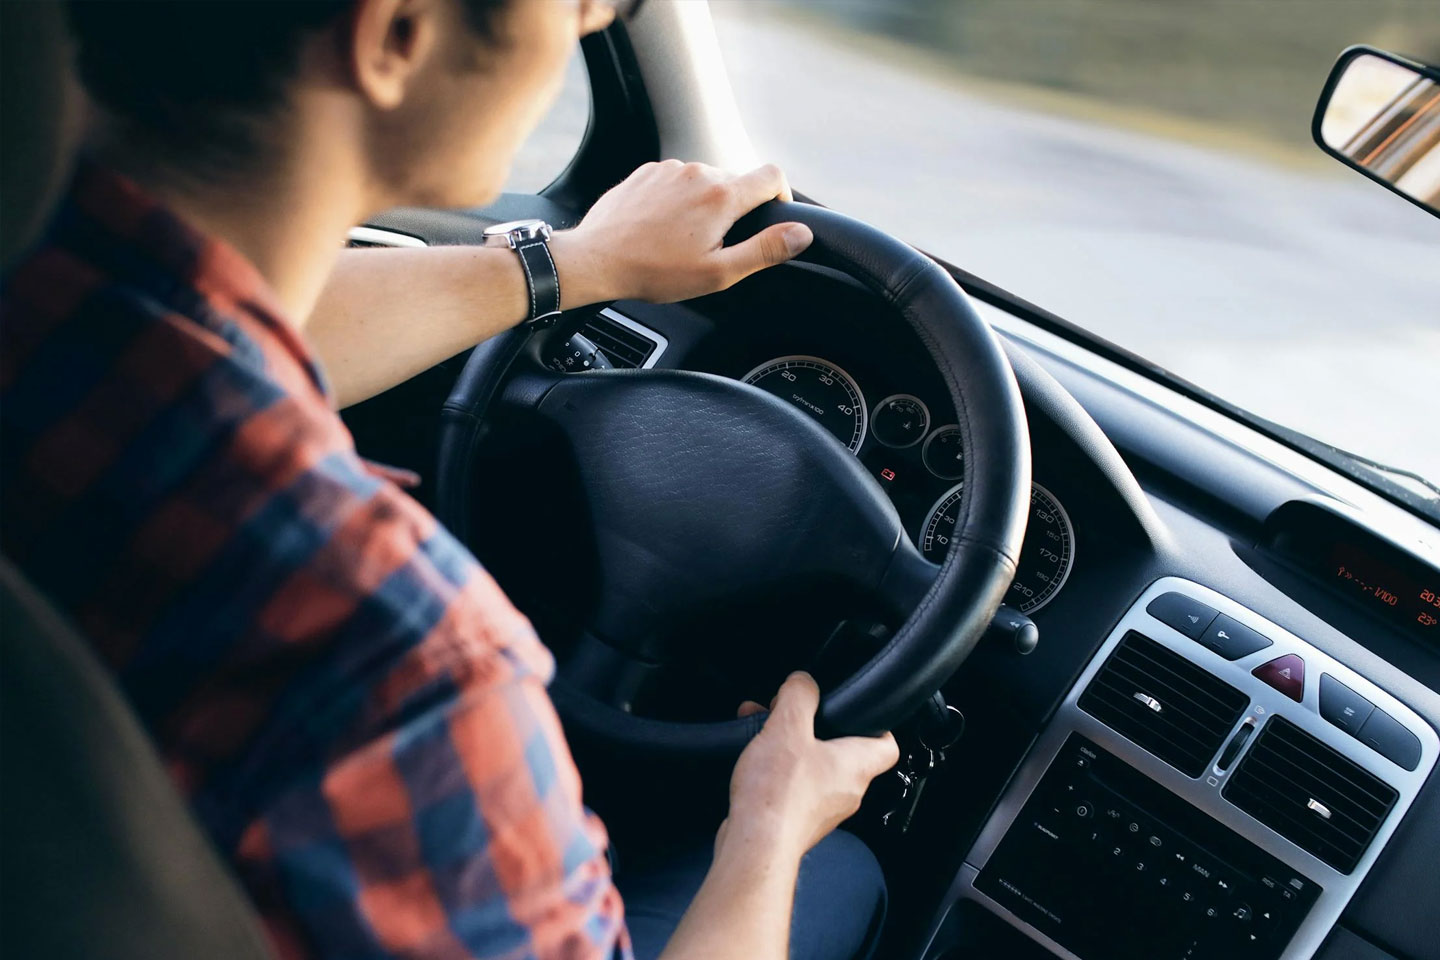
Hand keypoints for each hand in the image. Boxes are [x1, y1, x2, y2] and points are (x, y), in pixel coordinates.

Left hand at [550, 160, 813, 306]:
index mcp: (722, 196)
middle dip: (735, 210)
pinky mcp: (647, 172)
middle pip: (736, 181)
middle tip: (714, 245)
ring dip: (704, 205)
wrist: (596, 259)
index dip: (781, 196)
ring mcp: (670, 168)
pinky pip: (676, 180)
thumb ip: (764, 250)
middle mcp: (699, 172)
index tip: (772, 217)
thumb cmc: (654, 271)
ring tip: (682, 239)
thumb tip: (801, 234)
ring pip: (704, 181)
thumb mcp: (717, 272)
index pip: (773, 176)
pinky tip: (661, 228)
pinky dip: (678, 200)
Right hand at [719, 672, 898, 864]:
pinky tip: (753, 762)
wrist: (755, 846)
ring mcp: (823, 810)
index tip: (858, 711)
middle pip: (842, 752)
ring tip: (763, 732)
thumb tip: (803, 681)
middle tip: (792, 715)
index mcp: (856, 766)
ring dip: (790, 747)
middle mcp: (846, 791)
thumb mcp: (787, 727)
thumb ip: (799, 696)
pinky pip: (794, 788)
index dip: (877, 724)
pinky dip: (776, 771)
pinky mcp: (798, 822)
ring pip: (814, 768)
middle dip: (814, 729)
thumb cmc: (778, 796)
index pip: (887, 745)